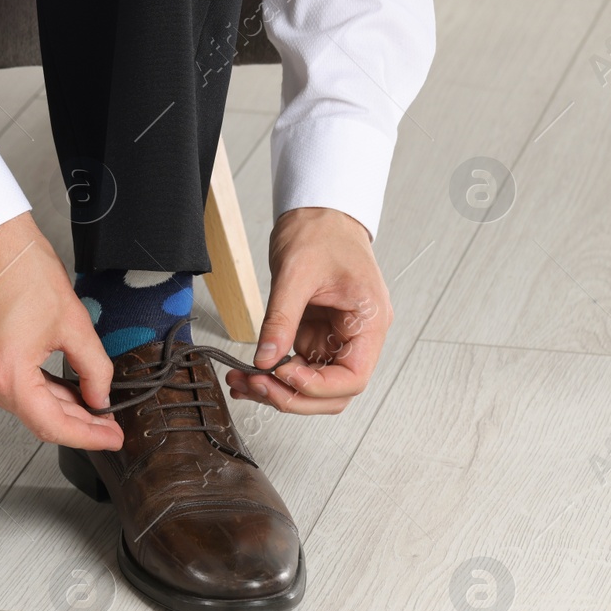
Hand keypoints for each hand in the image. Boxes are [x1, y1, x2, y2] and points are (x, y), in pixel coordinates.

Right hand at [0, 213, 122, 449]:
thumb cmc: (17, 264)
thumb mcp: (72, 320)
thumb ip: (93, 367)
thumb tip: (100, 394)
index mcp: (4, 374)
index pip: (51, 425)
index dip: (86, 435)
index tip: (110, 436)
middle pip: (33, 416)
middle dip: (73, 419)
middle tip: (104, 419)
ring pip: (17, 401)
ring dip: (51, 402)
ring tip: (84, 396)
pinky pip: (0, 383)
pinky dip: (28, 386)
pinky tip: (53, 381)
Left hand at [227, 206, 391, 414]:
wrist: (318, 214)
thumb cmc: (321, 233)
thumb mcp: (295, 274)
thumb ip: (281, 319)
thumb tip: (265, 359)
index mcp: (369, 322)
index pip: (352, 377)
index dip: (316, 386)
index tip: (283, 375)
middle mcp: (357, 336)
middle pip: (333, 392)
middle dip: (292, 395)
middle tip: (255, 385)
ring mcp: (335, 338)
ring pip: (312, 385)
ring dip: (277, 390)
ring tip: (242, 381)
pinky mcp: (315, 335)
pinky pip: (296, 368)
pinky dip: (271, 376)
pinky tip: (246, 374)